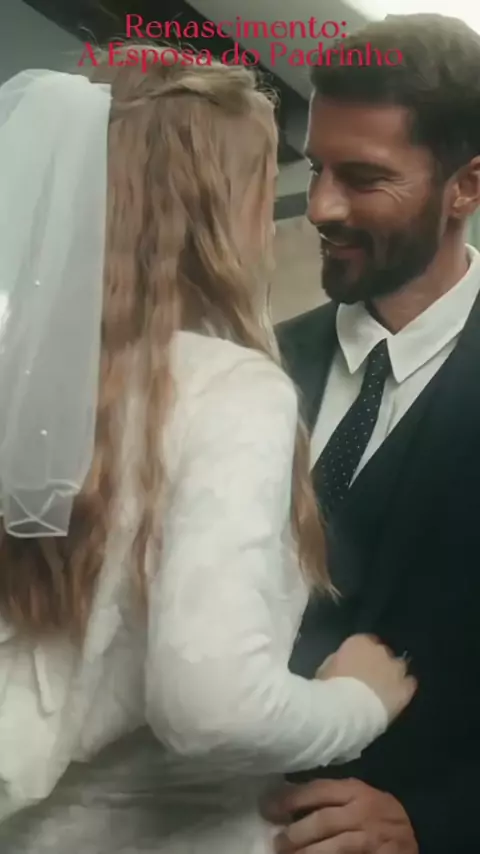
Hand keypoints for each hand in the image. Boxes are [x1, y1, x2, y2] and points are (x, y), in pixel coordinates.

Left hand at [269, 778, 418, 852]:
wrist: (417, 828)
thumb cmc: (377, 810)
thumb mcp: (357, 794)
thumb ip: (329, 796)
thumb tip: (285, 799)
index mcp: (355, 790)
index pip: (317, 791)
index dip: (290, 799)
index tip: (268, 808)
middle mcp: (363, 812)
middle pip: (322, 822)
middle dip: (295, 834)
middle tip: (277, 842)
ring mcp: (371, 839)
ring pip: (333, 848)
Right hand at [316, 635, 416, 722]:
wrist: (347, 708)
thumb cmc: (330, 688)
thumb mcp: (326, 669)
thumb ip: (340, 662)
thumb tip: (345, 666)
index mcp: (358, 642)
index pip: (365, 642)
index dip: (363, 655)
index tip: (358, 664)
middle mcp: (380, 651)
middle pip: (383, 653)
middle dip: (379, 663)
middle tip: (370, 678)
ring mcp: (394, 669)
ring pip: (398, 667)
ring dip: (393, 675)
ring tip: (385, 688)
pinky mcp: (404, 688)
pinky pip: (409, 684)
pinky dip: (404, 687)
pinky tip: (398, 695)